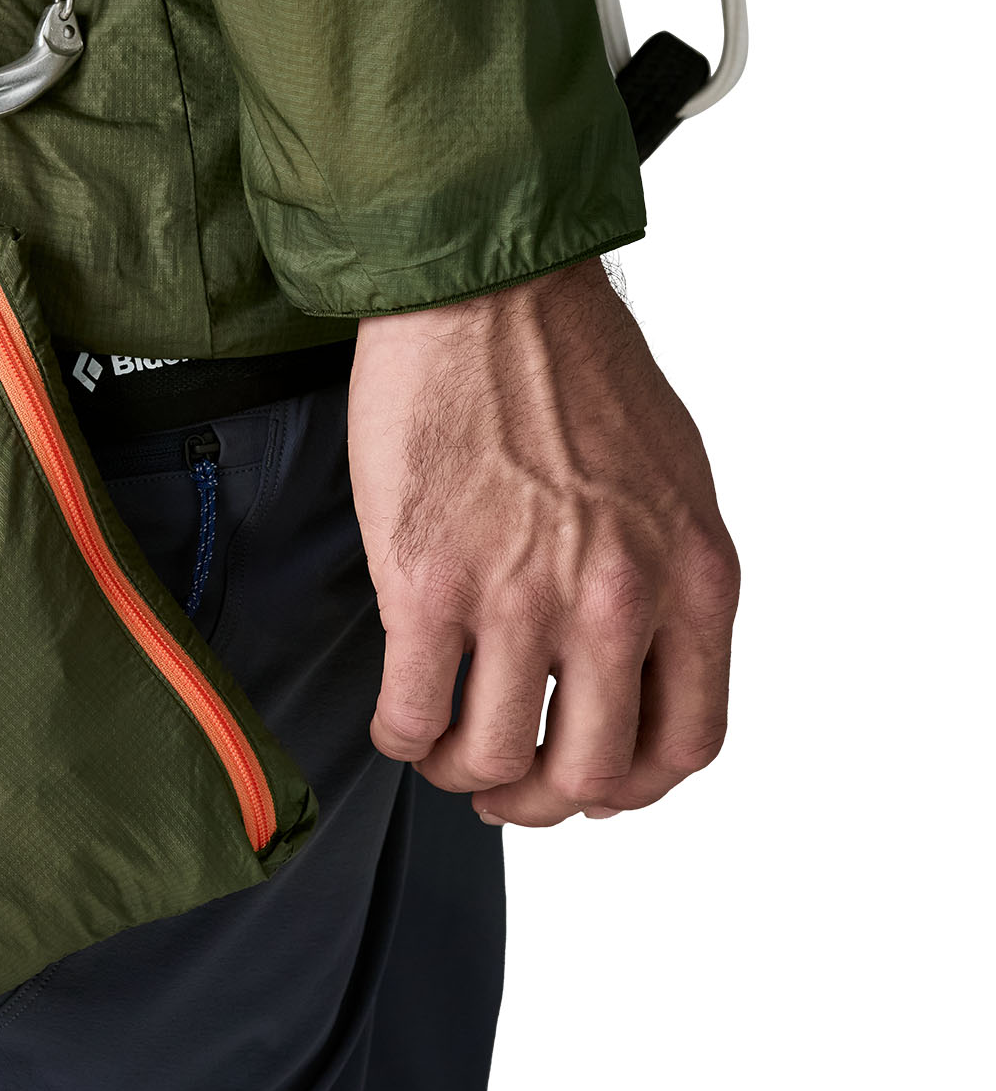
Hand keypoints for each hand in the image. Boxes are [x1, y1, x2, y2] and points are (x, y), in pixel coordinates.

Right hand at [347, 259, 739, 825]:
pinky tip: (396, 719)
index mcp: (694, 575)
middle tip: (503, 787)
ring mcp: (520, 595)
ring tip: (442, 749)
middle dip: (541, 800)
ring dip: (464, 772)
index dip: (633, 787)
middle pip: (590, 771)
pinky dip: (401, 737)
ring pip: (496, 757)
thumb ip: (666, 576)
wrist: (486, 290)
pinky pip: (413, 712)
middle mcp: (618, 599)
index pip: (687, 742)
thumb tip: (634, 656)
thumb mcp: (673, 479)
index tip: (593, 782)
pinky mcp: (426, 581)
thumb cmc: (573, 363)